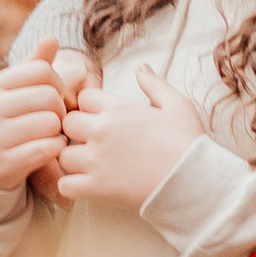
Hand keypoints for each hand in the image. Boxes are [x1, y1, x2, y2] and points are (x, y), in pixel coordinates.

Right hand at [0, 34, 71, 192]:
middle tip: (55, 118)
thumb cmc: (3, 119)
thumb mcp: (11, 90)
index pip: (42, 70)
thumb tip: (52, 37)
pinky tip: (50, 148)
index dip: (57, 83)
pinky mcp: (6, 163)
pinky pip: (48, 149)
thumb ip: (34, 64)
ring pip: (51, 123)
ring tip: (51, 133)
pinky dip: (55, 148)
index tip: (53, 96)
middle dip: (60, 108)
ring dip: (59, 130)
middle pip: (50, 97)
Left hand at [58, 68, 205, 207]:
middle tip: (90, 144)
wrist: (194, 181)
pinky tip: (86, 186)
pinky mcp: (96, 187)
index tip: (101, 121)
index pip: (84, 98)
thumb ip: (154, 84)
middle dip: (76, 132)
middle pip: (67, 123)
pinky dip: (71, 187)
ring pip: (62, 155)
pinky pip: (64, 185)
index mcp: (118, 108)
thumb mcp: (177, 105)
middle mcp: (102, 130)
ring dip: (71, 161)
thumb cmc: (187, 143)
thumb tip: (141, 68)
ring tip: (88, 167)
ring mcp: (96, 159)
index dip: (90, 108)